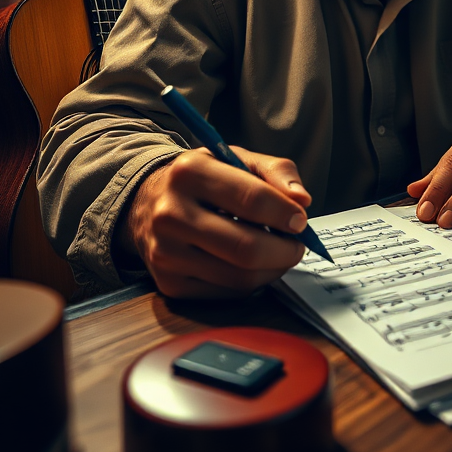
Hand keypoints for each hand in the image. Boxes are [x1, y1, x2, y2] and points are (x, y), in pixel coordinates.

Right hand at [121, 146, 311, 298]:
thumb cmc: (204, 179)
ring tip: (277, 253)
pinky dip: (250, 282)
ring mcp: (166, 253)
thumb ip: (275, 171)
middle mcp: (170, 213)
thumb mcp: (236, 158)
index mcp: (189, 172)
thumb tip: (302, 201)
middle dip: (285, 250)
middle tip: (296, 244)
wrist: (149, 202)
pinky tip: (251, 265)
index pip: (252, 199)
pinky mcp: (168, 283)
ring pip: (240, 277)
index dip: (286, 213)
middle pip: (246, 247)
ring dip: (272, 269)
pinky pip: (227, 293)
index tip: (300, 219)